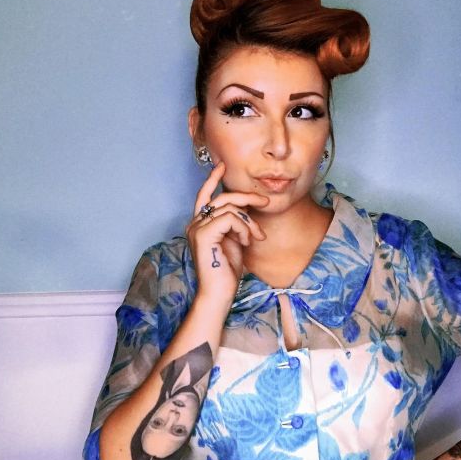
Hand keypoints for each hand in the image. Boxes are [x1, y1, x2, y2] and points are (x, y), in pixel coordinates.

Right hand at [185, 162, 268, 303]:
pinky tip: (247, 241)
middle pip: (223, 198)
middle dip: (247, 197)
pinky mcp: (203, 234)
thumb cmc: (227, 272)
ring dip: (249, 222)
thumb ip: (236, 223)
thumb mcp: (235, 240)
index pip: (204, 196)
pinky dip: (244, 228)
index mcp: (200, 224)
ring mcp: (197, 228)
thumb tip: (246, 207)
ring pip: (230, 208)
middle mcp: (195, 224)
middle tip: (265, 201)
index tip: (222, 165)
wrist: (219, 294)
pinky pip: (230, 218)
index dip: (212, 179)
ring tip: (254, 238)